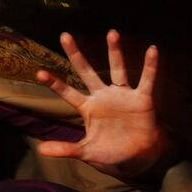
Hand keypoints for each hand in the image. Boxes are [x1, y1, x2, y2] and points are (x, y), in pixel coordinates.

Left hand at [36, 30, 168, 177]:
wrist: (138, 158)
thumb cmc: (110, 151)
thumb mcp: (86, 151)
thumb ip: (65, 149)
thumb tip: (41, 150)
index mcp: (87, 108)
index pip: (68, 93)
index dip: (55, 83)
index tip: (39, 73)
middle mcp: (102, 96)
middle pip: (86, 72)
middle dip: (76, 55)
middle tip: (64, 35)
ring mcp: (122, 95)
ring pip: (117, 69)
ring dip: (115, 52)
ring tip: (112, 33)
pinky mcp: (142, 99)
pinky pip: (147, 80)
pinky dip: (150, 66)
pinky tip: (152, 50)